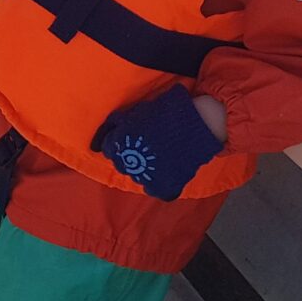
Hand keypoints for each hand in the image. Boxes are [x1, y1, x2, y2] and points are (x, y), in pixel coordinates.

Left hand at [96, 85, 223, 200]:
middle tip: (147, 149)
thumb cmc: (168, 112)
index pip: (108, 149)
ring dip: (143, 169)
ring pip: (136, 176)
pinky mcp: (164, 184)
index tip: (130, 141)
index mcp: (121, 141)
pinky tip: (163, 172)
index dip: (118, 144)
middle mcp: (129, 160)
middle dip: (131, 156)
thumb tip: (102, 138)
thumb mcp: (138, 110)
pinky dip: (157, 184)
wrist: (199, 122)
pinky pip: (153, 189)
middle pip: (121, 164)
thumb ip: (118, 124)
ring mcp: (146, 175)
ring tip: (158, 158)